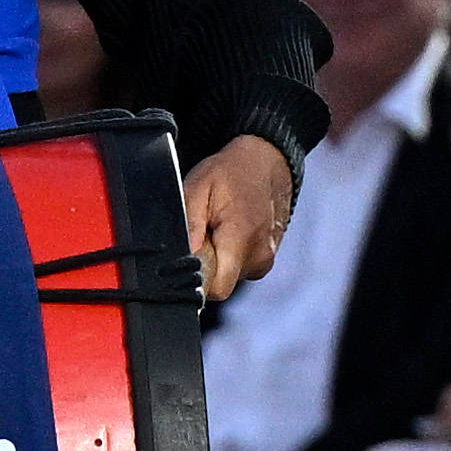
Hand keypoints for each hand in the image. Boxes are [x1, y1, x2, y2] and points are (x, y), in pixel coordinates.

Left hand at [183, 138, 297, 302]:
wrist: (266, 162)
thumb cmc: (231, 172)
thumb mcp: (199, 186)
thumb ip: (189, 222)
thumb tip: (184, 257)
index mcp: (241, 238)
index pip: (216, 288)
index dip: (196, 280)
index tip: (190, 256)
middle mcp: (259, 255)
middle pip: (220, 284)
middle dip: (205, 265)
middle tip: (203, 234)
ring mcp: (265, 259)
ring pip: (229, 276)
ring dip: (218, 259)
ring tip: (218, 228)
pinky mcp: (266, 259)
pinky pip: (239, 269)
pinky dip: (229, 256)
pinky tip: (229, 232)